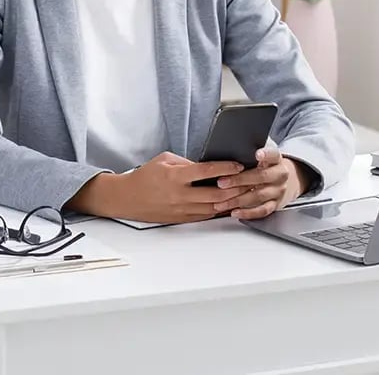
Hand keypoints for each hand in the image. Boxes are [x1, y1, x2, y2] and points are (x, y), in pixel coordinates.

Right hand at [68, 152, 246, 223]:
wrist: (128, 198)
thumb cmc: (146, 176)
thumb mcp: (165, 160)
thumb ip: (188, 162)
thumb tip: (209, 166)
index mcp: (176, 176)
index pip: (206, 171)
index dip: (226, 168)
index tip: (239, 165)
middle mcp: (180, 195)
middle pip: (215, 194)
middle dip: (236, 188)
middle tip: (250, 181)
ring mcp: (181, 209)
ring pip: (213, 208)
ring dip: (232, 201)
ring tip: (246, 194)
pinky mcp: (182, 219)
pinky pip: (206, 216)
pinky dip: (220, 211)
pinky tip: (231, 205)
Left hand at [213, 147, 310, 219]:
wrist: (289, 180)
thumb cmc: (269, 165)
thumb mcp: (266, 155)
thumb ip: (253, 149)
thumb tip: (233, 144)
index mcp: (277, 159)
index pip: (273, 154)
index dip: (266, 154)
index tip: (257, 154)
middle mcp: (280, 175)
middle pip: (261, 177)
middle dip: (239, 180)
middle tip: (221, 183)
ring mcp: (278, 191)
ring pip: (258, 196)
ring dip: (237, 200)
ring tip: (221, 202)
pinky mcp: (275, 205)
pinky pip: (261, 211)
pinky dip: (247, 213)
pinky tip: (234, 212)